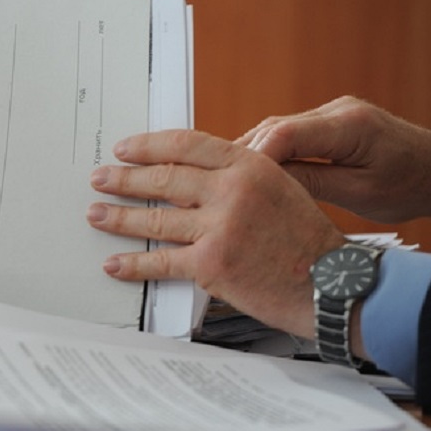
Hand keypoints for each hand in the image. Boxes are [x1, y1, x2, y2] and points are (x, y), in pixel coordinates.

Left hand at [87, 130, 345, 339]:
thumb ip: (235, 178)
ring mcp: (220, 228)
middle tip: (101, 179)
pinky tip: (114, 264)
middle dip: (124, 179)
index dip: (148, 146)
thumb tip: (185, 175)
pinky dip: (132, 265)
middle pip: (163, 179)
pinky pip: (160, 262)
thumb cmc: (306, 241)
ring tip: (96, 215)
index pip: (186, 145)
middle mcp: (232, 191)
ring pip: (155, 220)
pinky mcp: (211, 264)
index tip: (125, 149)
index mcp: (249, 165)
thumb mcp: (278, 188)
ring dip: (118, 218)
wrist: (334, 285)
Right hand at [237, 96, 430, 222]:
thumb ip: (311, 182)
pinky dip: (268, 151)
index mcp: (351, 125)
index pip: (285, 133)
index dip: (252, 157)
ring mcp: (332, 113)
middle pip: (274, 128)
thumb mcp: (360, 194)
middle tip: (216, 183)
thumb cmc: (411, 185)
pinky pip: (288, 132)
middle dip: (243, 156)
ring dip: (252, 154)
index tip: (231, 181)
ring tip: (227, 181)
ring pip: (276, 129)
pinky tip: (252, 173)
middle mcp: (338, 110)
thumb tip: (265, 184)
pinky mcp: (328, 122)